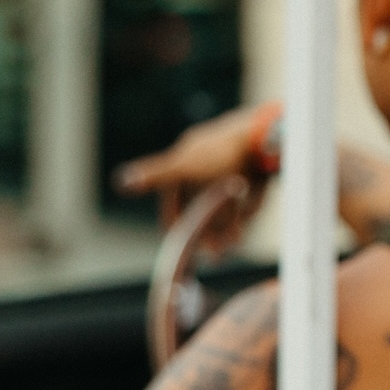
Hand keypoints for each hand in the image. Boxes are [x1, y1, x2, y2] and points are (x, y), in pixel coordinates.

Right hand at [115, 101, 282, 229]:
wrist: (269, 136)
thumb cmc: (223, 152)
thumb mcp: (184, 166)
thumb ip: (155, 175)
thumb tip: (120, 181)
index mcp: (188, 157)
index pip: (174, 199)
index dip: (177, 223)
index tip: (183, 245)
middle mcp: (210, 160)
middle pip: (203, 204)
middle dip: (207, 230)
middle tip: (214, 254)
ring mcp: (235, 163)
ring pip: (227, 202)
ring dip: (227, 225)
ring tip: (233, 244)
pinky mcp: (259, 168)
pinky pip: (248, 195)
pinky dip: (245, 212)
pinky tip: (249, 225)